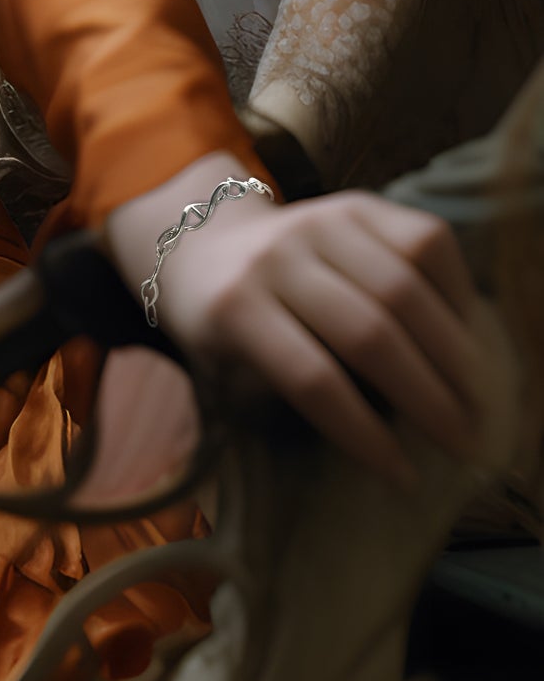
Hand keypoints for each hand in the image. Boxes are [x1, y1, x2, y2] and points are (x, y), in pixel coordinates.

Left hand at [102, 153, 491, 488]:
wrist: (203, 241)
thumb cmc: (219, 328)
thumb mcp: (221, 373)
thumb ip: (278, 404)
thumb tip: (370, 445)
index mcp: (234, 309)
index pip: (310, 379)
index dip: (363, 433)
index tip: (404, 477)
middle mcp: (277, 258)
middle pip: (368, 333)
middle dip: (426, 398)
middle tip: (463, 443)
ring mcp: (320, 221)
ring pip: (405, 287)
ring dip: (452, 353)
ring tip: (476, 400)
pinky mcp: (356, 203)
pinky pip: (425, 241)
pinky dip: (455, 290)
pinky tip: (464, 335)